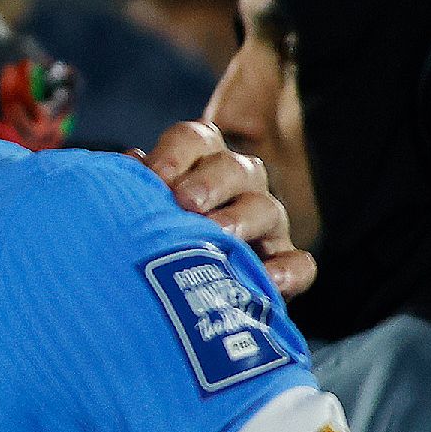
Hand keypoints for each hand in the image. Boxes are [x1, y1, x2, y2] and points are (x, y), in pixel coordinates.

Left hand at [142, 120, 313, 298]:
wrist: (180, 292)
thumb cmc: (152, 236)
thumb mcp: (141, 208)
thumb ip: (136, 185)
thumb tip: (131, 163)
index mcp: (201, 163)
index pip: (196, 138)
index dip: (177, 152)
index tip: (156, 176)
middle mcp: (239, 187)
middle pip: (235, 168)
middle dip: (210, 182)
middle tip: (185, 203)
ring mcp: (266, 225)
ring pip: (268, 209)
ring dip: (242, 219)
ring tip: (218, 235)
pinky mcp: (282, 265)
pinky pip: (299, 262)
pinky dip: (288, 271)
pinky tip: (269, 280)